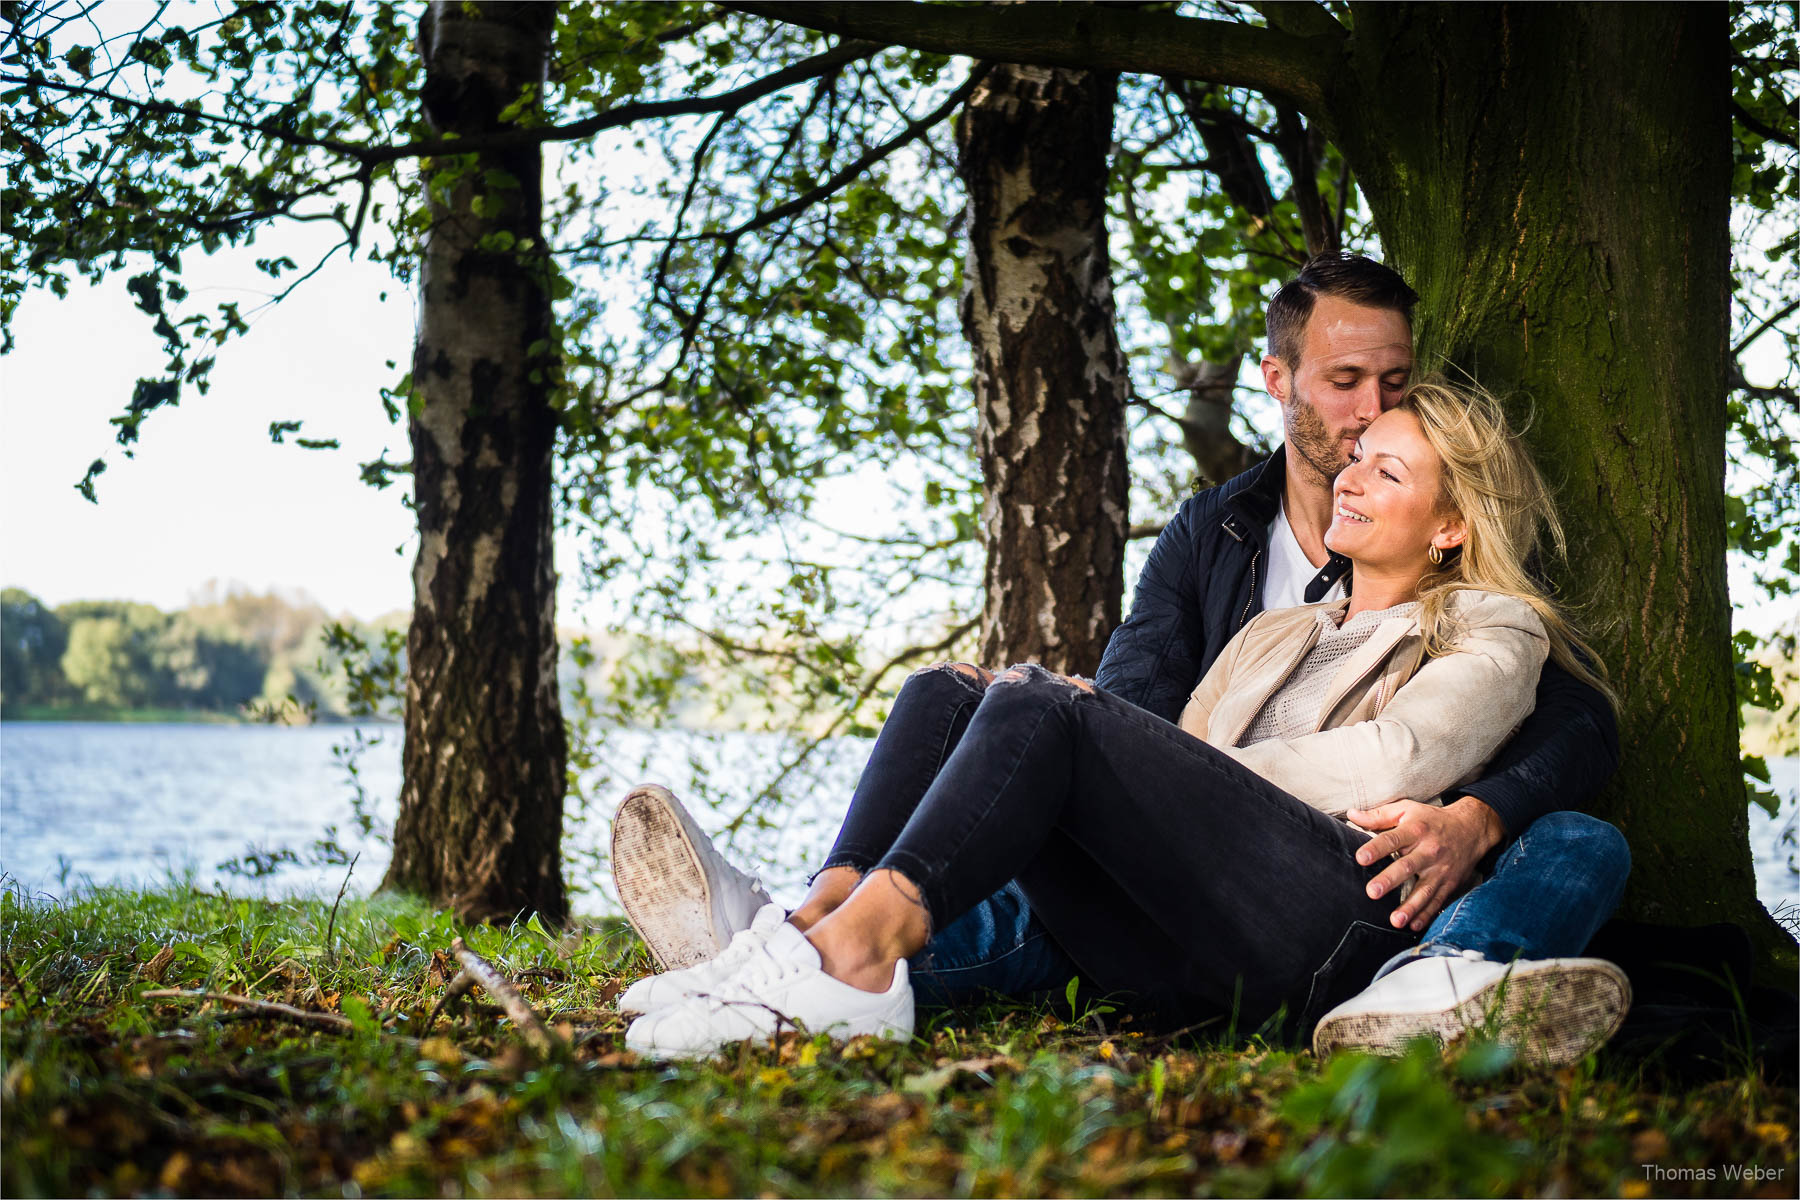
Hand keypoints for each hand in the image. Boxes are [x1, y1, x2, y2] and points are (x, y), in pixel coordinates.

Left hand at [1346, 796, 1505, 932]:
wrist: (1472, 828)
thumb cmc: (1431, 820)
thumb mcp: (1407, 810)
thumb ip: (1379, 816)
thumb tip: (1351, 814)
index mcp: (1416, 830)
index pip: (1393, 839)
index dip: (1377, 848)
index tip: (1360, 858)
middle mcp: (1429, 850)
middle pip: (1408, 866)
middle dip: (1390, 880)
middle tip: (1372, 892)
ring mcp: (1441, 869)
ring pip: (1425, 890)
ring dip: (1410, 907)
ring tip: (1395, 920)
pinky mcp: (1450, 883)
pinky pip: (1438, 901)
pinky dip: (1427, 915)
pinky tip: (1414, 925)